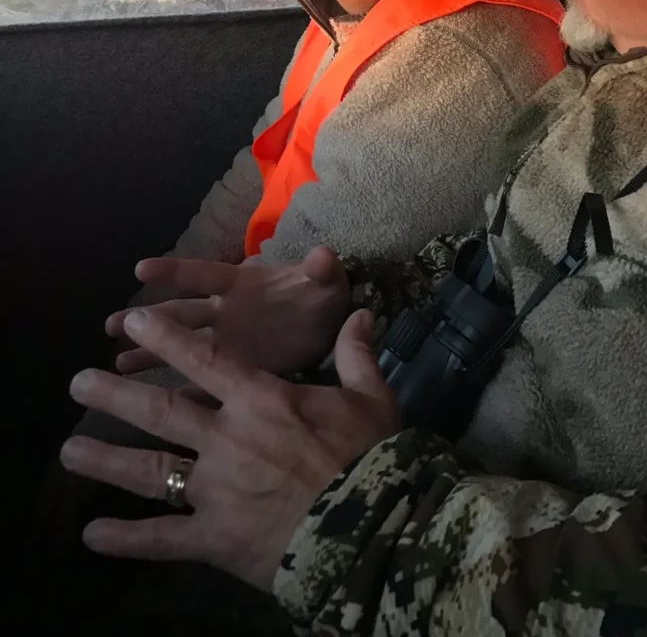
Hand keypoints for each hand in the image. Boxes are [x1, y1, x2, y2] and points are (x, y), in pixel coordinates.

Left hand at [60, 305, 398, 591]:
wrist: (372, 528)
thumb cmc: (370, 456)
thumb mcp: (372, 398)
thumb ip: (357, 355)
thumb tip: (362, 313)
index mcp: (262, 400)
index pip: (205, 358)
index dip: (166, 336)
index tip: (132, 321)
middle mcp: (227, 438)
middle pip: (161, 411)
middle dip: (116, 395)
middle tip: (77, 383)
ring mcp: (216, 490)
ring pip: (150, 471)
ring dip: (106, 460)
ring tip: (69, 451)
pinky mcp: (214, 538)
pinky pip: (161, 539)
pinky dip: (126, 539)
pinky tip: (92, 536)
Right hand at [108, 246, 350, 376]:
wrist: (331, 327)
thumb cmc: (321, 297)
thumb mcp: (325, 281)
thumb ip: (321, 269)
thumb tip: (324, 254)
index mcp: (243, 285)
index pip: (205, 275)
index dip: (175, 271)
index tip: (141, 269)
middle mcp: (226, 312)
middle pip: (181, 313)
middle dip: (149, 318)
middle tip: (112, 323)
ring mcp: (227, 343)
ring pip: (181, 347)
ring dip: (151, 353)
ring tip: (117, 363)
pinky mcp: (235, 371)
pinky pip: (200, 381)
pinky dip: (179, 391)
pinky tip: (152, 402)